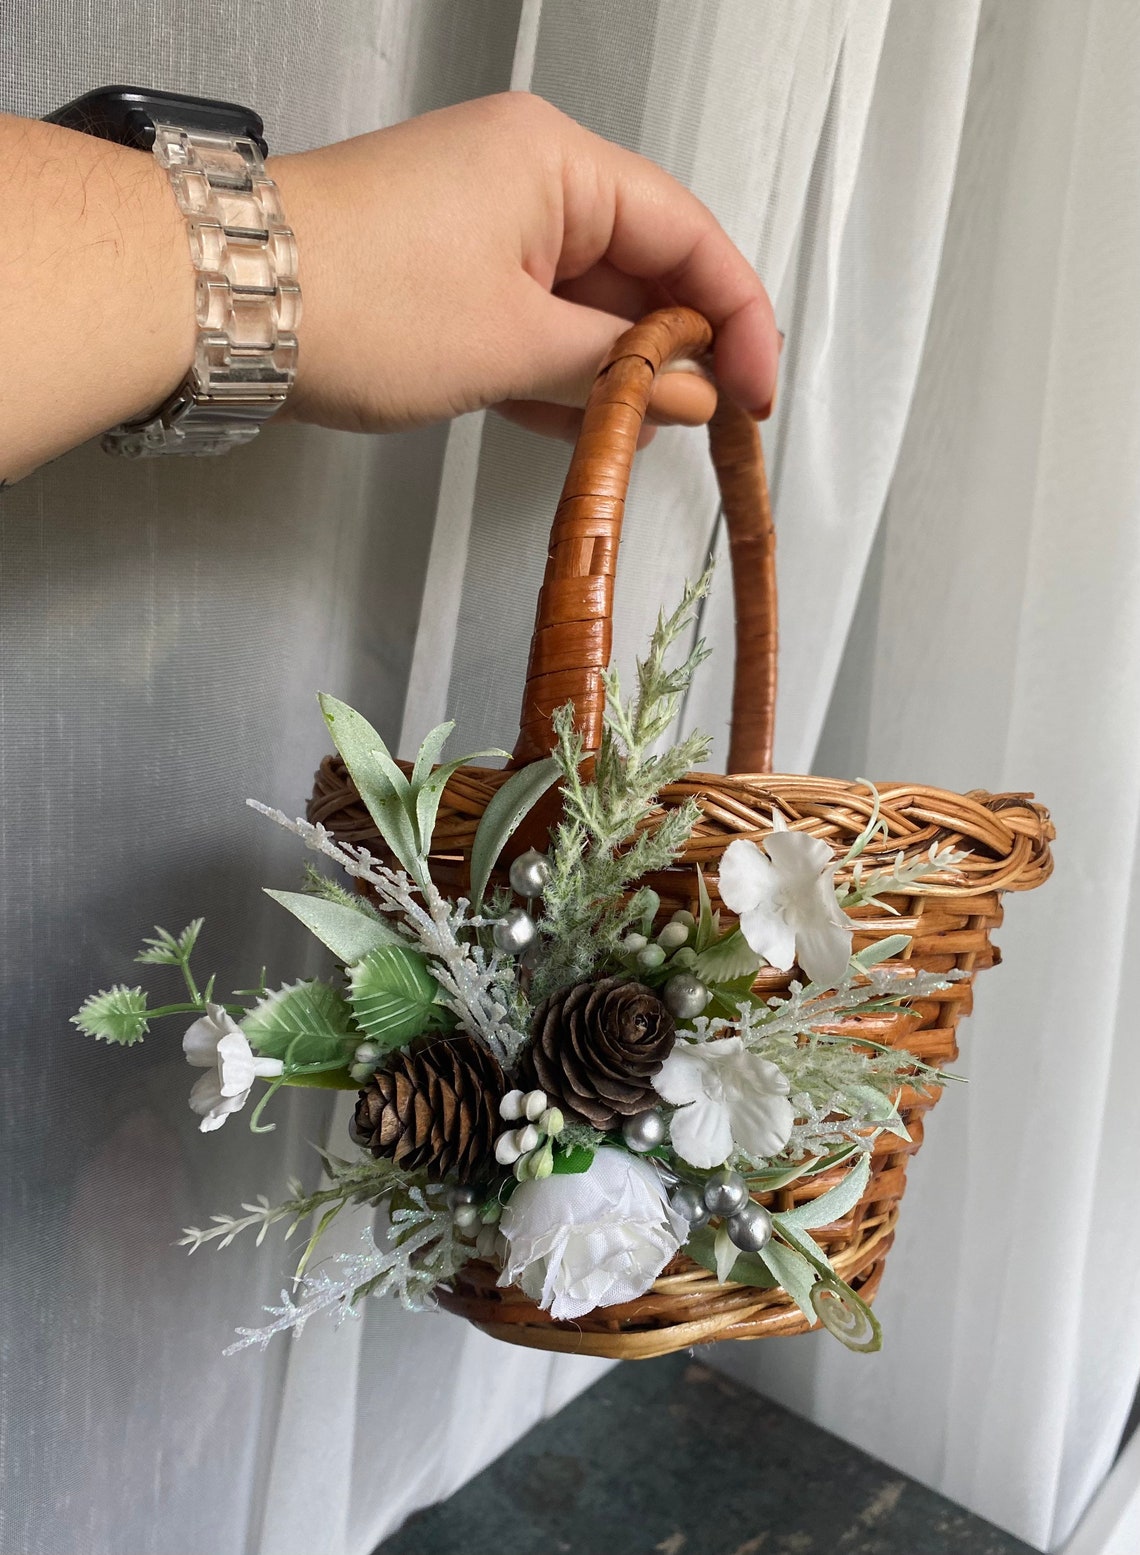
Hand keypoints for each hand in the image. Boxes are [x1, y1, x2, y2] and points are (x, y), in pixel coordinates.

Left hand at [271, 93, 778, 444]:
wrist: (222, 304)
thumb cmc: (359, 299)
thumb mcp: (515, 347)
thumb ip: (619, 371)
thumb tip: (692, 392)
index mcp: (559, 164)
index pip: (689, 236)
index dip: (738, 320)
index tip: (758, 396)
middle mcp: (528, 177)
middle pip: (643, 265)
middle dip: (674, 352)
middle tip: (703, 430)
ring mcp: (485, 221)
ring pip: (586, 299)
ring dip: (614, 371)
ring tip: (634, 437)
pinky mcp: (449, 266)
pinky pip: (532, 316)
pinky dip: (557, 369)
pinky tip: (574, 425)